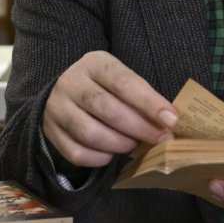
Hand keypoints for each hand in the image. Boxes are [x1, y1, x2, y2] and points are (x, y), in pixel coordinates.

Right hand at [42, 51, 177, 167]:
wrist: (65, 94)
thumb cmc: (104, 88)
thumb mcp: (121, 80)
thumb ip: (142, 97)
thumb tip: (170, 123)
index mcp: (93, 64)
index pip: (123, 82)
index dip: (149, 102)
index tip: (172, 120)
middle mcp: (71, 82)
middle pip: (108, 109)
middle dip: (139, 128)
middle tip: (159, 139)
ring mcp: (57, 108)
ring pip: (91, 134)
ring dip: (120, 144)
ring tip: (133, 144)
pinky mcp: (50, 132)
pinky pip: (77, 154)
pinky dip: (100, 159)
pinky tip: (111, 154)